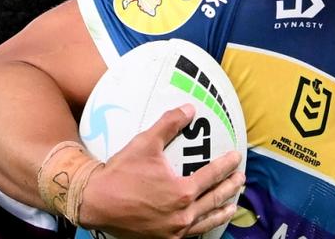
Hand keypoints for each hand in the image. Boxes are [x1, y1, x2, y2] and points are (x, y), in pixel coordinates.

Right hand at [79, 104, 244, 238]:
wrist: (94, 202)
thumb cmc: (121, 171)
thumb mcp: (146, 143)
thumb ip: (170, 124)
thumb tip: (190, 108)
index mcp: (182, 192)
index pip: (212, 176)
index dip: (226, 166)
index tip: (237, 157)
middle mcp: (181, 215)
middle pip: (214, 200)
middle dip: (230, 188)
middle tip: (240, 179)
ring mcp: (172, 231)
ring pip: (205, 221)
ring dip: (221, 211)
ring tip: (232, 205)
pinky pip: (190, 235)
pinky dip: (203, 226)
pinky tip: (205, 222)